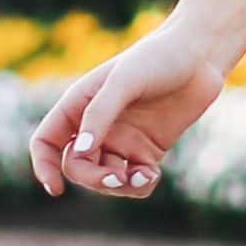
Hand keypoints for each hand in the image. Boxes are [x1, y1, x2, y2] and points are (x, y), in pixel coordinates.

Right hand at [29, 23, 224, 203]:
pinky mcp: (147, 150)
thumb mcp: (124, 81)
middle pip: (77, 167)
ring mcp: (122, 140)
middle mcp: (96, 126)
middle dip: (93, 179)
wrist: (200, 56)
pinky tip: (152, 175)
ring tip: (143, 176)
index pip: (47, 142)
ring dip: (119, 186)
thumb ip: (100, 114)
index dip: (44, 166)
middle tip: (116, 178)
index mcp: (79, 105)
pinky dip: (139, 185)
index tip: (55, 189)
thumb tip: (79, 152)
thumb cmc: (158, 58)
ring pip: (105, 178)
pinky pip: (134, 180)